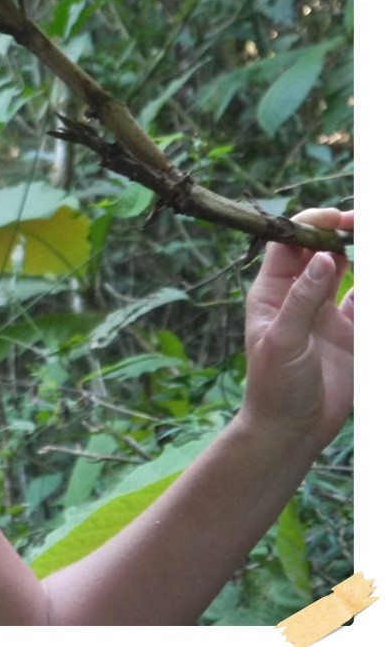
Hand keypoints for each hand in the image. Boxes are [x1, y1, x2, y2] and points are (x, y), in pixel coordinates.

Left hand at [241, 208, 353, 450]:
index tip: (336, 217)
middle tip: (362, 223)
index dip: (309, 223)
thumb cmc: (274, 385)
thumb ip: (304, 300)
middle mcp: (300, 295)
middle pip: (320, 250)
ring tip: (371, 241)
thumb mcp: (285, 341)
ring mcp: (327, 313)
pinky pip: (366, 302)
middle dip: (340, 231)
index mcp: (273, 291)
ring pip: (348, 271)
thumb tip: (323, 258)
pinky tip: (376, 280)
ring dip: (362, 255)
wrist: (291, 429)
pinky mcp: (352, 334)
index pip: (288, 243)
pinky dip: (373, 289)